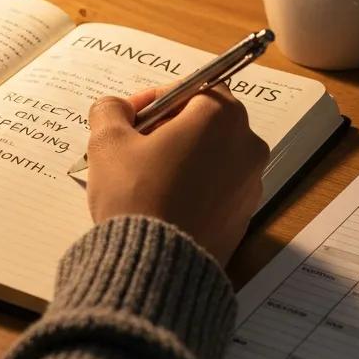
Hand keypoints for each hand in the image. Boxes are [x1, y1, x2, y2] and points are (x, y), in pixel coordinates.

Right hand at [85, 85, 268, 266]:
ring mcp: (250, 184)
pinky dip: (194, 187)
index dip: (158, 98)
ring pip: (211, 156)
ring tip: (143, 178)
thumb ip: (110, 110)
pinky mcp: (244, 218)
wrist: (156, 270)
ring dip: (181, 158)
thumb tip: (116, 108)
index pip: (192, 87)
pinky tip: (161, 203)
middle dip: (169, 127)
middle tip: (134, 145)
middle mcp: (247, 145)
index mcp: (222, 116)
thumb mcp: (108, 142)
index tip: (132, 117)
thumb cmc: (135, 196)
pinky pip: (217, 189)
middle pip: (205, 121)